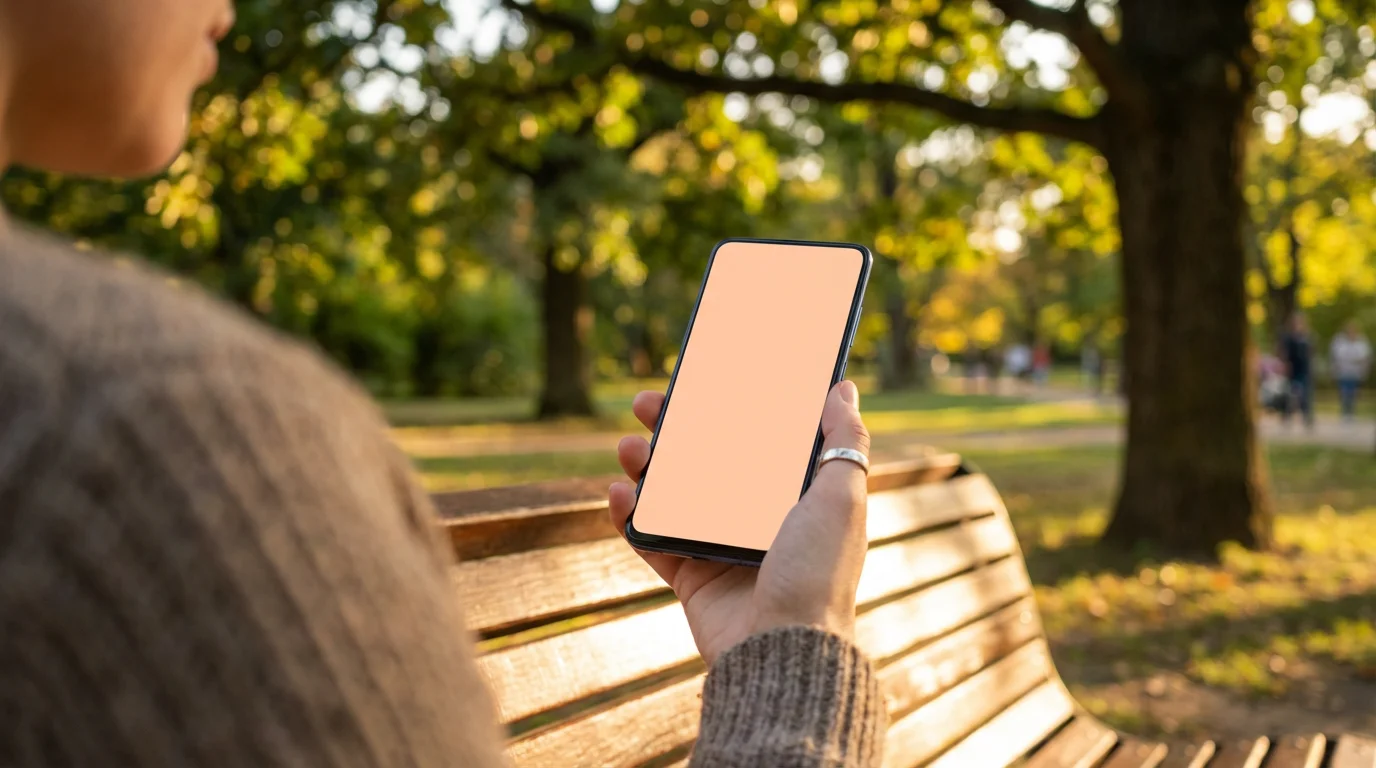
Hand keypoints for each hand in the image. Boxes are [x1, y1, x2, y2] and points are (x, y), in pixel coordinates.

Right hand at [608, 381, 869, 664]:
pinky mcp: (689, 577)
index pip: (754, 440)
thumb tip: (842, 389)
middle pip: (704, 460)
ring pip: (671, 494)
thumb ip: (844, 441)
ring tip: (630, 448)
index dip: (726, 408)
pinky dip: (629, 515)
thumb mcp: (842, 498)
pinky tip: (619, 492)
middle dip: (673, 428)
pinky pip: (650, 539)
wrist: (782, 648)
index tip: (701, 379)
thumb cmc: (818, 573)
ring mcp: (718, 547)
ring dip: (645, 465)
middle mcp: (754, 519)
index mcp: (793, 497)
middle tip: (648, 404)